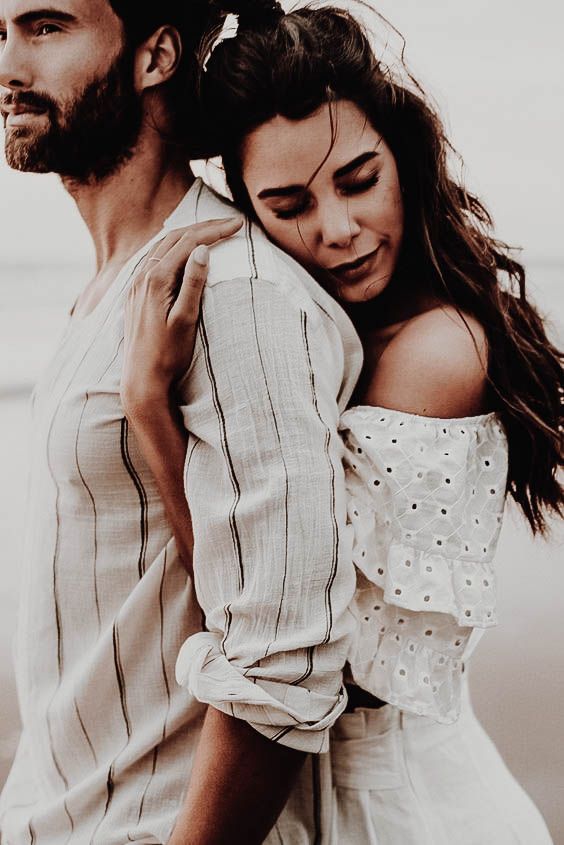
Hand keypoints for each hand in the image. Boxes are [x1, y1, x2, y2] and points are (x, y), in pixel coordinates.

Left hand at [122, 217, 242, 416]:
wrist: (142, 380)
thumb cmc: (168, 355)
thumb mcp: (186, 320)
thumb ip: (193, 283)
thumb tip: (202, 250)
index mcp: (157, 279)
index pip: (189, 243)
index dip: (215, 230)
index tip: (238, 224)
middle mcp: (142, 276)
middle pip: (175, 238)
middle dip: (204, 226)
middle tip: (230, 222)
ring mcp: (136, 284)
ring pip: (163, 246)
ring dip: (188, 235)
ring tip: (212, 231)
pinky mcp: (136, 294)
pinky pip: (154, 258)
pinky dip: (174, 247)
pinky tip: (183, 252)